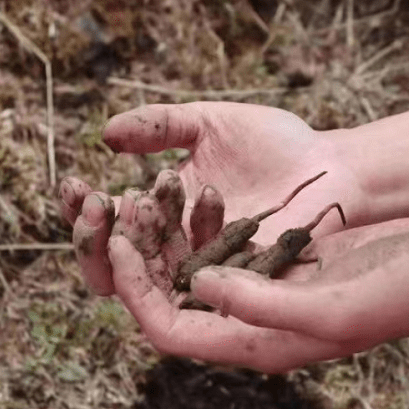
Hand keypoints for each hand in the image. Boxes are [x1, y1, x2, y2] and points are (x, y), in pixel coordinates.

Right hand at [59, 102, 365, 295]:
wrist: (332, 162)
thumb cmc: (276, 143)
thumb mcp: (209, 122)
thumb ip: (159, 126)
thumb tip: (105, 135)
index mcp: (165, 218)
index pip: (108, 231)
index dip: (82, 213)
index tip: (76, 182)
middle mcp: (179, 252)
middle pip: (113, 268)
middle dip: (92, 238)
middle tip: (97, 200)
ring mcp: (208, 272)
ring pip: (144, 285)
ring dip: (129, 243)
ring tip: (134, 199)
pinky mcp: (239, 285)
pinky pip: (193, 284)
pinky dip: (176, 255)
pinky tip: (171, 212)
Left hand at [107, 218, 408, 371]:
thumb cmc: (393, 294)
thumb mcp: (327, 306)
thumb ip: (259, 303)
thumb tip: (193, 285)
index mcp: (259, 344)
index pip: (172, 330)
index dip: (137, 292)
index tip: (117, 244)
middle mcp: (256, 322)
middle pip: (175, 300)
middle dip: (143, 260)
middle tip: (122, 210)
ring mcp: (269, 289)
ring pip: (197, 268)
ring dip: (169, 236)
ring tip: (146, 192)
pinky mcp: (283, 261)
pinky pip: (227, 245)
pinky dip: (204, 222)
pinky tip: (190, 188)